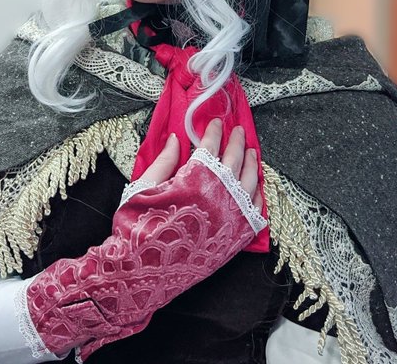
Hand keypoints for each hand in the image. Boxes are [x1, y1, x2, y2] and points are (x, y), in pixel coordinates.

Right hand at [26, 120, 266, 360]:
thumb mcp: (144, 188)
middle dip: (236, 142)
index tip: (214, 122)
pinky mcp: (236, 237)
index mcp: (194, 180)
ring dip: (252, 163)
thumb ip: (164, 161)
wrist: (142, 272)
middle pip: (234, 160)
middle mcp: (218, 196)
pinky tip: (256, 185)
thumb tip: (177, 139)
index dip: (212, 132)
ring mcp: (230, 217)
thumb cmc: (137, 228)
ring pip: (250, 182)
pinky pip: (256, 210)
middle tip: (238, 130)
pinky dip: (258, 193)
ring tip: (251, 151)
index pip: (210, 147)